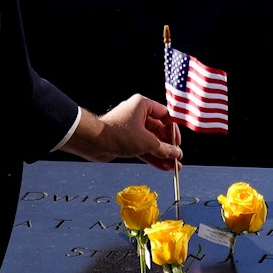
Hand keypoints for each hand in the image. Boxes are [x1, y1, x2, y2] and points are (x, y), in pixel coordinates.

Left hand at [60, 94, 182, 171]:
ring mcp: (131, 128)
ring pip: (151, 141)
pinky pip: (143, 148)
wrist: (94, 142)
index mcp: (143, 105)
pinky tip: (162, 167)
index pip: (165, 115)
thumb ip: (164, 148)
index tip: (178, 143)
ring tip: (173, 167)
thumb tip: (176, 154)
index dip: (173, 130)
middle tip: (177, 158)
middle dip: (169, 146)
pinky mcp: (126, 140)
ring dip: (162, 154)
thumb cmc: (119, 134)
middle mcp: (137, 114)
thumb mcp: (146, 141)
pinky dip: (152, 157)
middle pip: (159, 130)